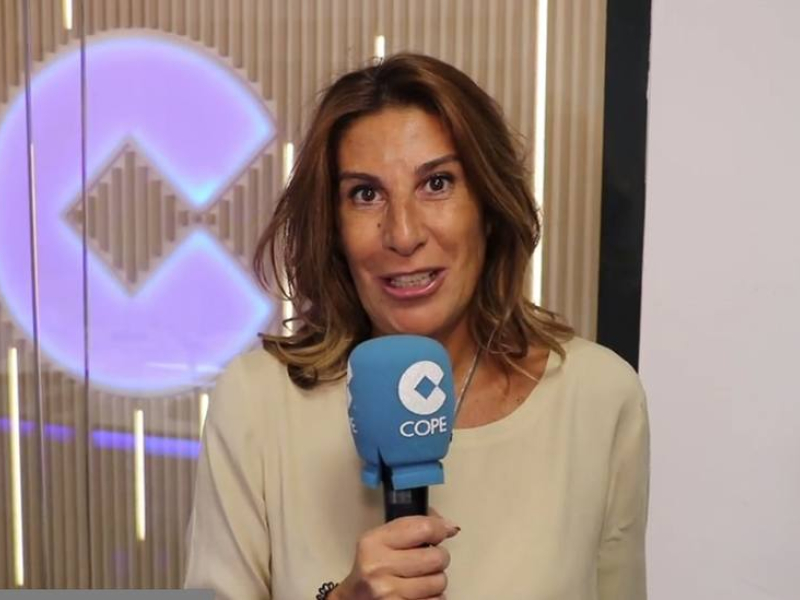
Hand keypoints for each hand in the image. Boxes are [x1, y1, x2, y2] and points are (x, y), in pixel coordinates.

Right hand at [332, 513, 459, 599]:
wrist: (354, 599)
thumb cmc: (372, 566)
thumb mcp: (381, 539)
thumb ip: (411, 527)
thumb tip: (449, 526)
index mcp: (375, 541)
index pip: (423, 529)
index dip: (440, 529)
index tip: (443, 531)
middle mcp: (380, 567)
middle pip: (436, 558)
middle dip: (439, 557)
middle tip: (429, 559)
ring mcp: (389, 593)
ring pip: (439, 582)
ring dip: (436, 580)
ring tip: (422, 578)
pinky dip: (433, 597)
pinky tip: (420, 593)